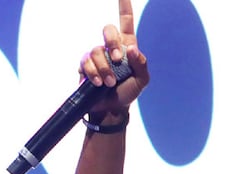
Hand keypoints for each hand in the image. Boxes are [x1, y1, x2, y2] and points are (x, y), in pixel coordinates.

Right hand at [78, 0, 149, 115]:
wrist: (112, 110)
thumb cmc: (128, 93)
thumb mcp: (142, 81)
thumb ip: (142, 64)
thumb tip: (132, 49)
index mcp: (126, 47)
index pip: (125, 21)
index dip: (124, 6)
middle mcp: (110, 48)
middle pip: (108, 30)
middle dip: (112, 43)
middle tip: (118, 60)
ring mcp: (97, 56)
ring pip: (97, 50)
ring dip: (104, 68)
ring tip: (109, 83)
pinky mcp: (85, 65)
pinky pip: (86, 62)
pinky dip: (93, 73)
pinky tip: (98, 84)